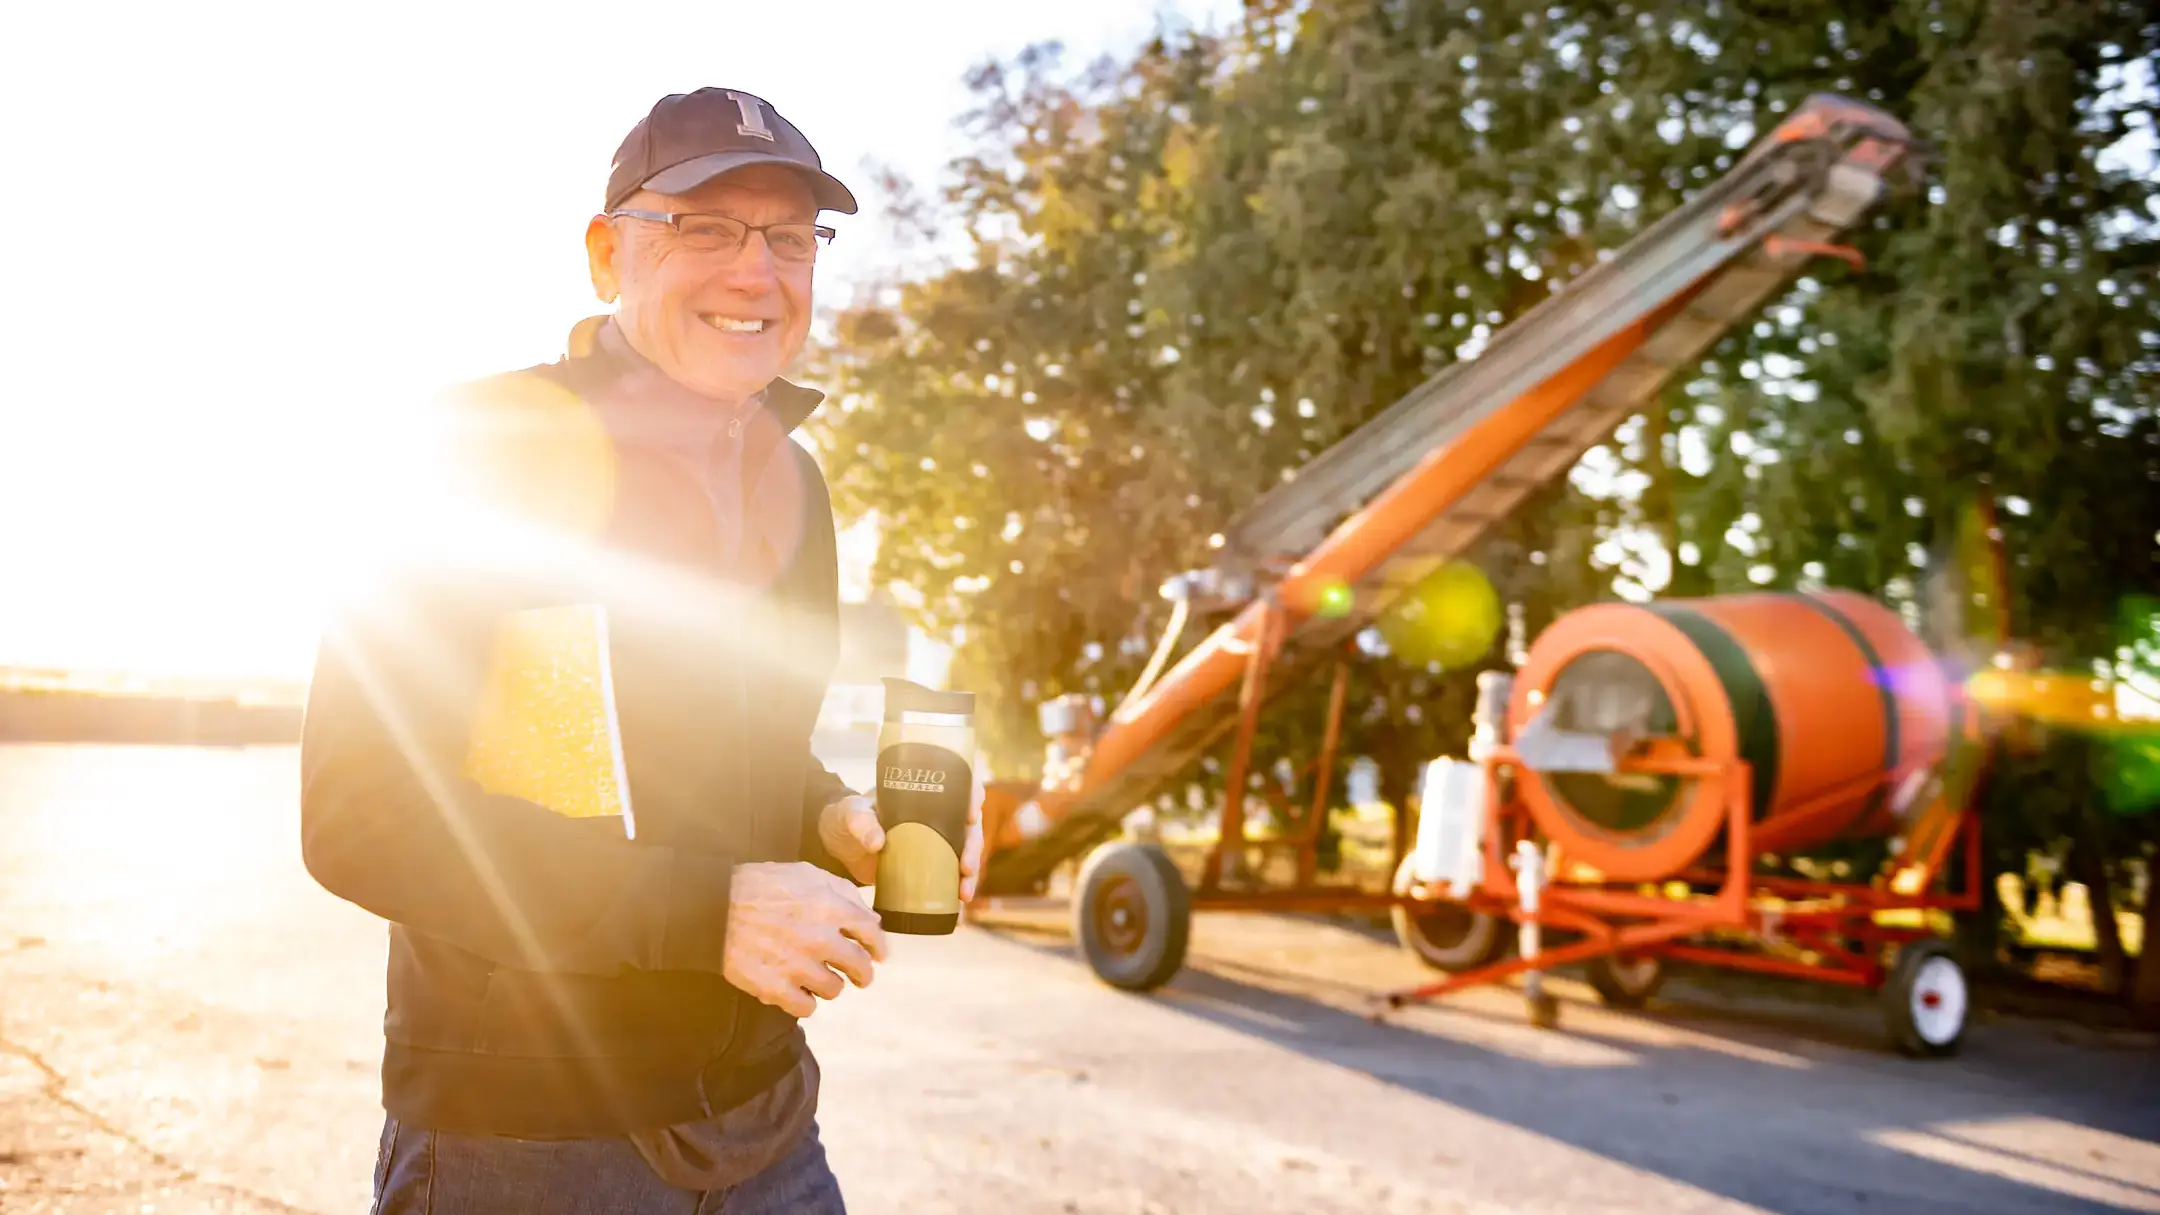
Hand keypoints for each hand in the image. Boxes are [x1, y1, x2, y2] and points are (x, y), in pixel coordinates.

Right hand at [722, 862, 887, 1017]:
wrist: (712, 906)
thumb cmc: (759, 886)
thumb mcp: (805, 873)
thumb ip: (843, 892)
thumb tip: (870, 917)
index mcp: (830, 907)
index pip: (872, 933)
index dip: (879, 946)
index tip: (878, 955)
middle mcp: (820, 939)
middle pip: (860, 967)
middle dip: (864, 974)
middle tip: (860, 978)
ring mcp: (798, 966)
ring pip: (835, 989)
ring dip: (830, 985)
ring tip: (820, 979)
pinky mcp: (776, 988)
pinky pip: (807, 1008)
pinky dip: (806, 1002)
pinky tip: (799, 991)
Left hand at [818, 778, 985, 900]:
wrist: (839, 846)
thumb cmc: (847, 818)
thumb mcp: (851, 815)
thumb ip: (861, 823)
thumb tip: (877, 841)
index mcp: (923, 794)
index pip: (959, 786)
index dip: (972, 797)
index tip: (971, 815)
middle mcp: (936, 817)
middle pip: (968, 826)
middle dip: (974, 847)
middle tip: (966, 866)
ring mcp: (934, 843)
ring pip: (965, 853)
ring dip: (971, 873)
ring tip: (964, 894)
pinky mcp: (927, 867)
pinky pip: (951, 876)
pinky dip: (958, 891)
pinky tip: (960, 907)